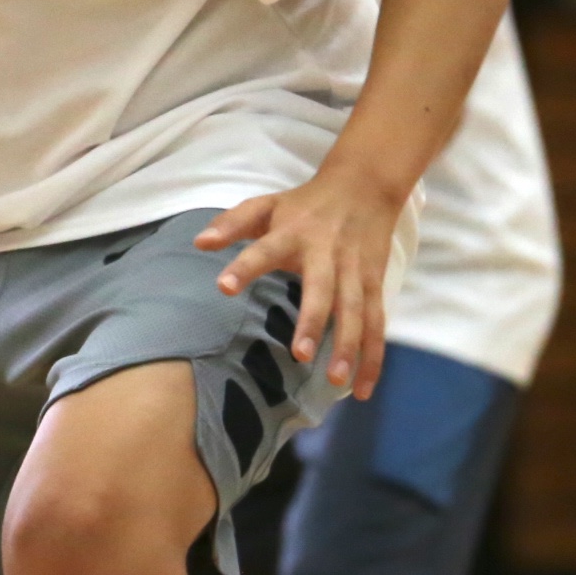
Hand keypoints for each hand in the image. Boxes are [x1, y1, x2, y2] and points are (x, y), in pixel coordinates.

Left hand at [194, 161, 402, 400]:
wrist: (364, 185)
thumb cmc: (304, 203)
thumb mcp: (266, 204)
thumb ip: (232, 223)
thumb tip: (199, 243)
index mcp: (293, 233)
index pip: (264, 249)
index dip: (244, 267)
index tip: (223, 287)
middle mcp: (326, 253)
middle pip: (322, 289)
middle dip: (313, 321)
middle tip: (299, 355)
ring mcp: (354, 270)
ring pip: (355, 311)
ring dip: (348, 346)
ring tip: (335, 381)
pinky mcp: (374, 284)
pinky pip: (376, 323)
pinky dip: (373, 357)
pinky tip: (364, 389)